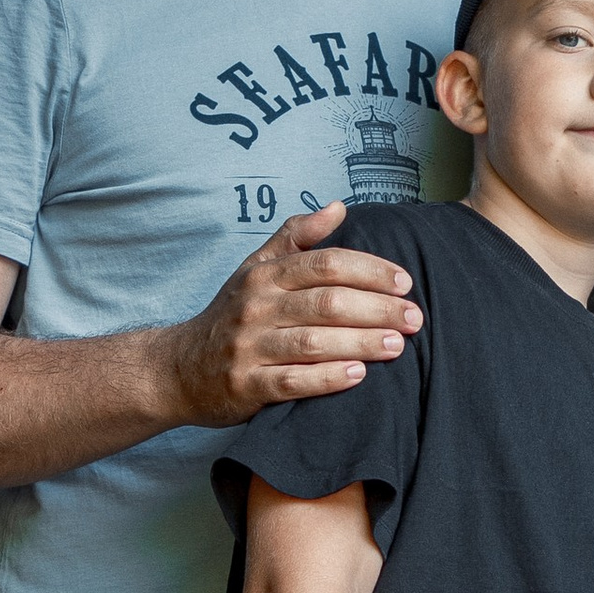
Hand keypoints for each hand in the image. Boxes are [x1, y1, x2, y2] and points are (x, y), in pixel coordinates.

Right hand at [167, 205, 423, 424]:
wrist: (179, 369)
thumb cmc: (231, 315)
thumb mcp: (256, 268)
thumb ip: (296, 237)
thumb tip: (339, 207)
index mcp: (265, 275)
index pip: (325, 264)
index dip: (370, 270)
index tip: (405, 282)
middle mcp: (256, 307)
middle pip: (327, 303)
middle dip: (377, 309)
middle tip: (414, 318)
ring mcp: (249, 348)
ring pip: (314, 342)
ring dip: (362, 343)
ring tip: (398, 345)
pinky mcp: (246, 386)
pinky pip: (294, 382)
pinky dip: (329, 378)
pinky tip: (359, 375)